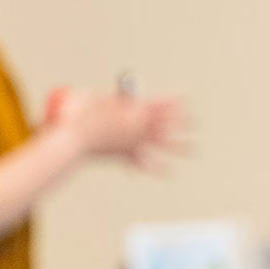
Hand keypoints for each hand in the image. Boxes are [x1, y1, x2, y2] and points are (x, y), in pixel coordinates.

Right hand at [56, 89, 190, 168]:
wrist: (73, 139)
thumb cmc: (78, 114)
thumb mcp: (89, 97)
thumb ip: (101, 97)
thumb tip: (100, 97)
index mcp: (134, 110)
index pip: (161, 105)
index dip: (175, 103)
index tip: (186, 100)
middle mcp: (138, 127)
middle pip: (166, 125)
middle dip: (182, 123)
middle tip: (196, 123)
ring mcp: (133, 142)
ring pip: (161, 144)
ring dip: (178, 146)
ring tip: (193, 148)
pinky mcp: (125, 154)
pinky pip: (144, 162)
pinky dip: (157, 168)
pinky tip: (169, 172)